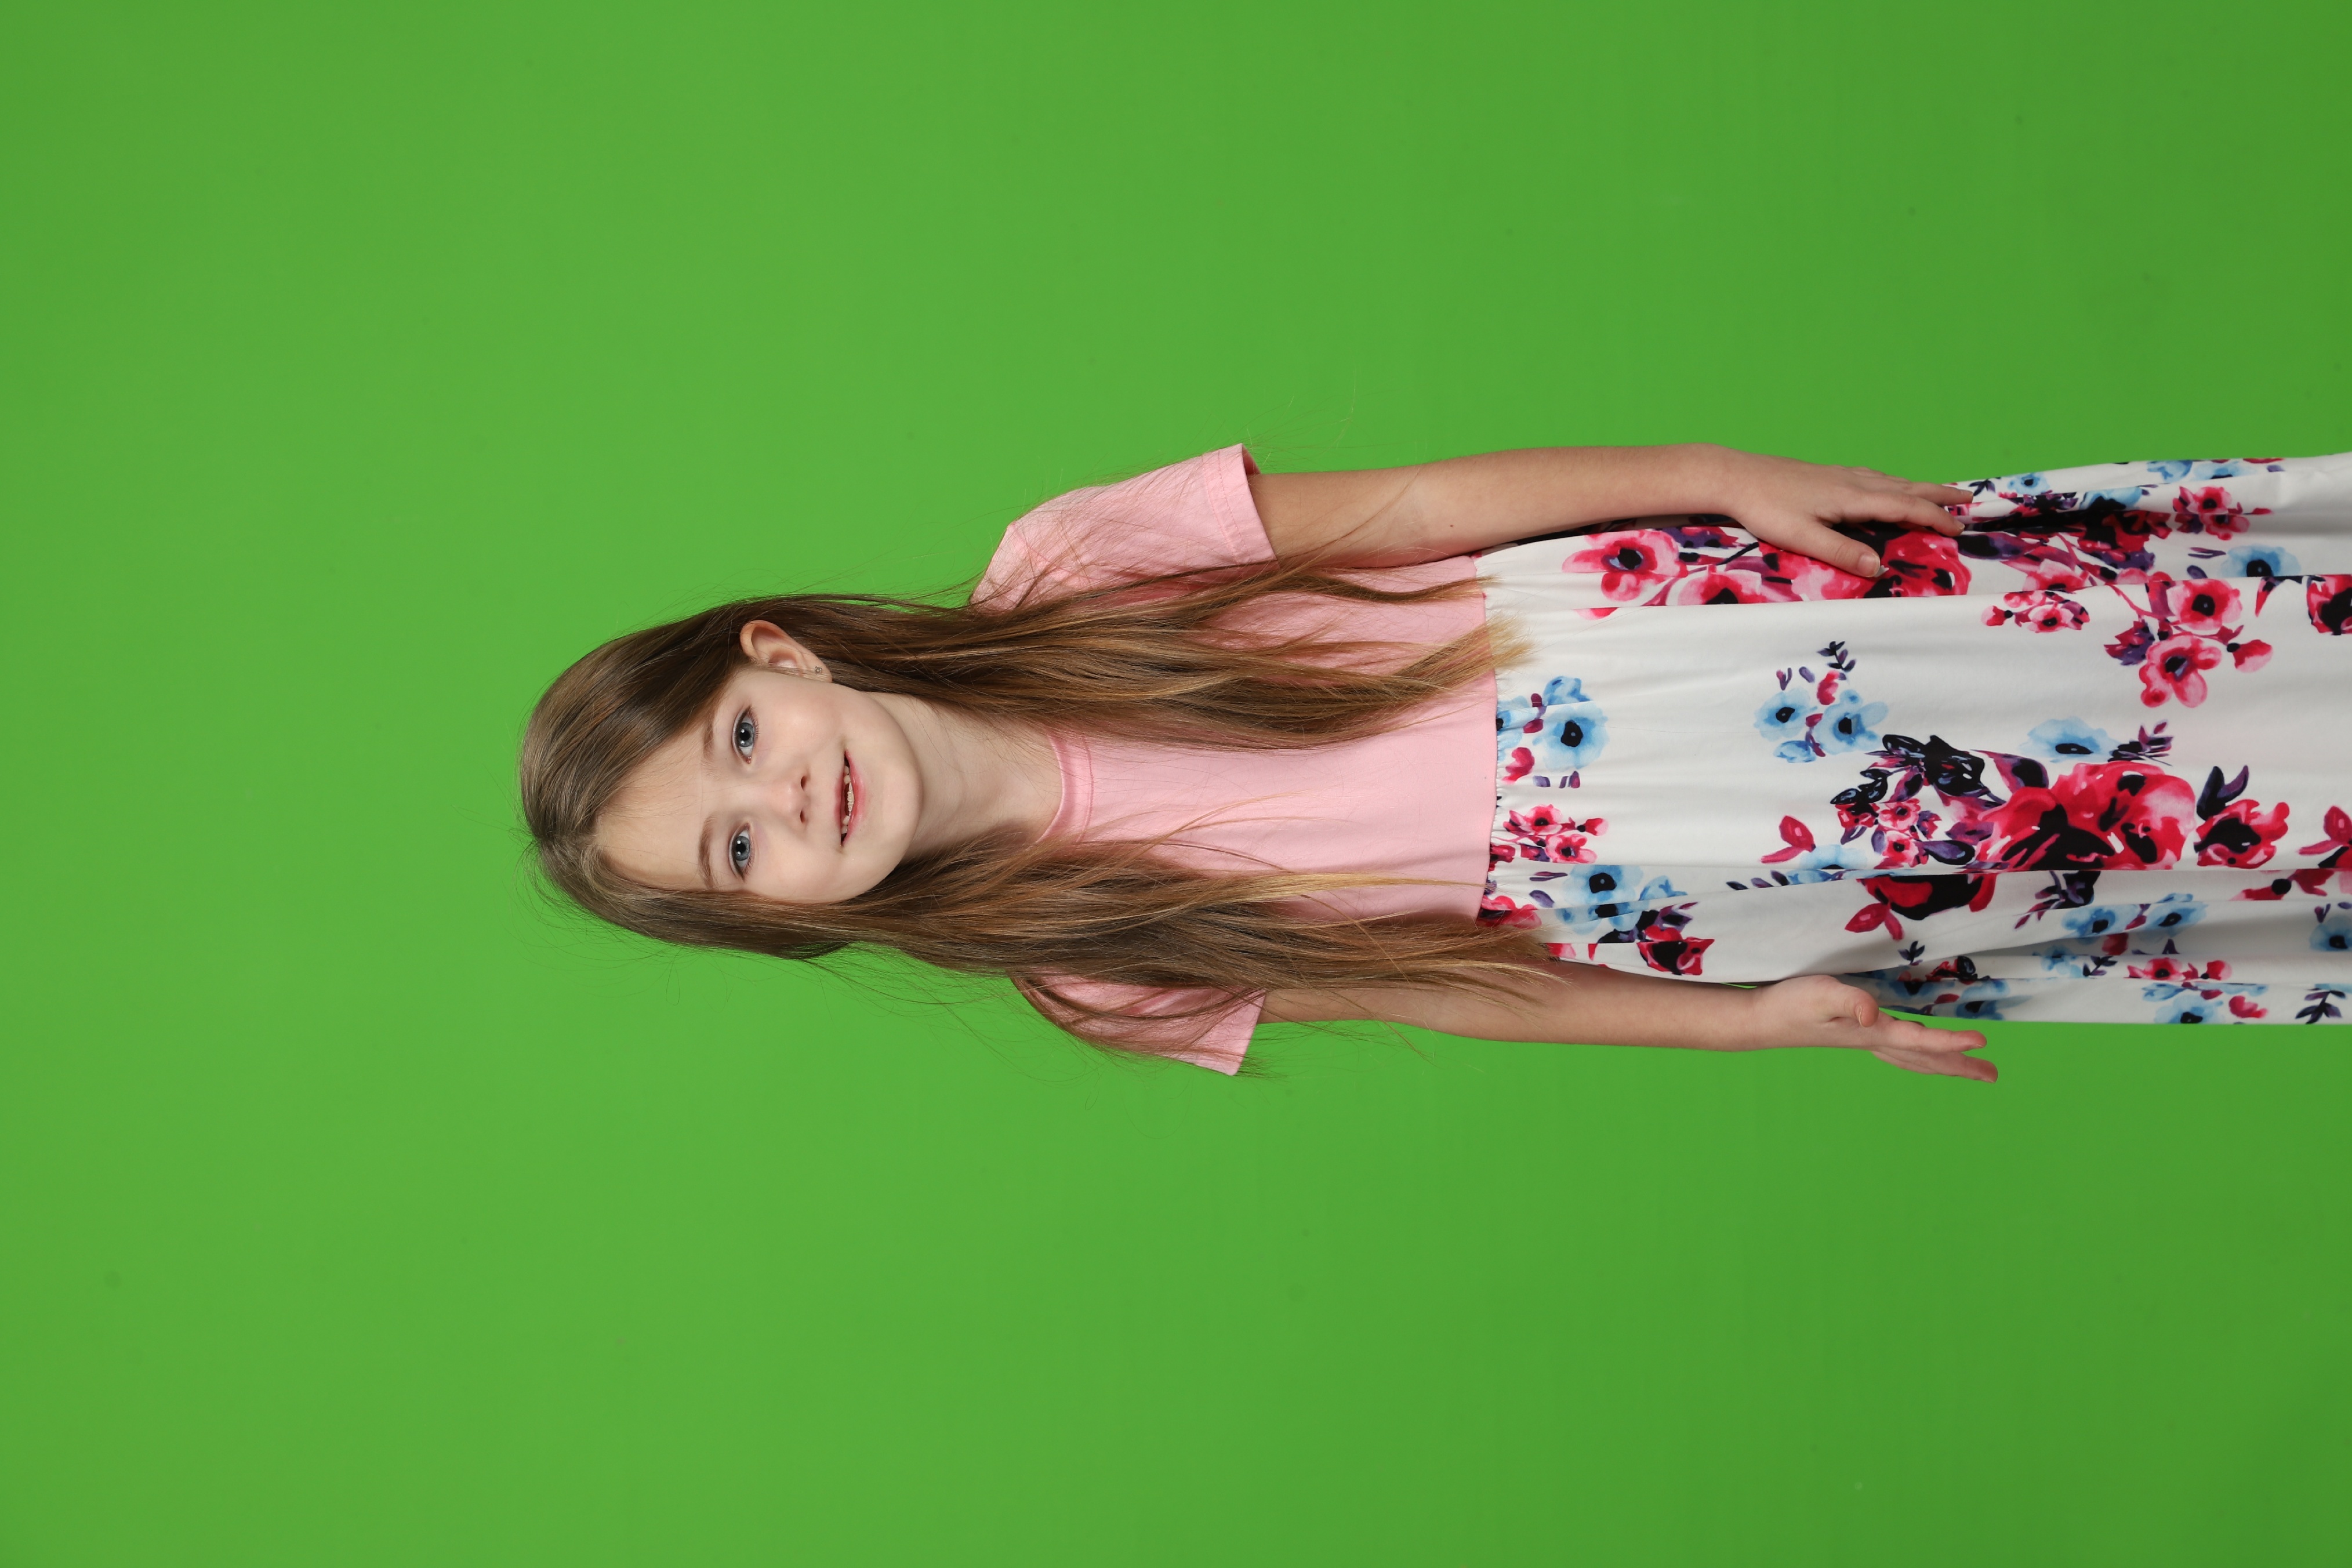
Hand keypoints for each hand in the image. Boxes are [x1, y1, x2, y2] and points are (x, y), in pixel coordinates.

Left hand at [1708, 449, 1971, 579]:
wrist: (1735, 476)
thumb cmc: (1766, 508)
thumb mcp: (1803, 536)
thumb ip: (1841, 552)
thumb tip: (1878, 567)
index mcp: (1852, 497)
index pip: (1905, 506)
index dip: (1934, 517)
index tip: (1958, 529)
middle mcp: (1852, 481)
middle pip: (1906, 487)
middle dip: (1938, 495)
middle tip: (1968, 500)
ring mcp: (1840, 475)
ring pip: (1890, 480)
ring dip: (1918, 487)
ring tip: (1939, 492)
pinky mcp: (1826, 474)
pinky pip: (1873, 477)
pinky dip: (1892, 483)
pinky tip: (1886, 485)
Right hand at [1740, 974, 1995, 1082]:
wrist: (1759, 1019)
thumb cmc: (1788, 1003)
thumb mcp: (1819, 994)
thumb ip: (1848, 1001)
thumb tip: (1873, 1014)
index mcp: (1870, 1033)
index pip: (1919, 1041)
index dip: (1951, 1042)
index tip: (1983, 1042)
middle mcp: (1872, 1040)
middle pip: (1924, 1059)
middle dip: (1959, 1066)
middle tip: (1991, 1075)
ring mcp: (1863, 1040)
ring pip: (1913, 1058)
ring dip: (1943, 1064)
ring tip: (1970, 1070)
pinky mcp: (1854, 1034)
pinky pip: (1899, 1050)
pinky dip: (1919, 1055)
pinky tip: (1917, 1051)